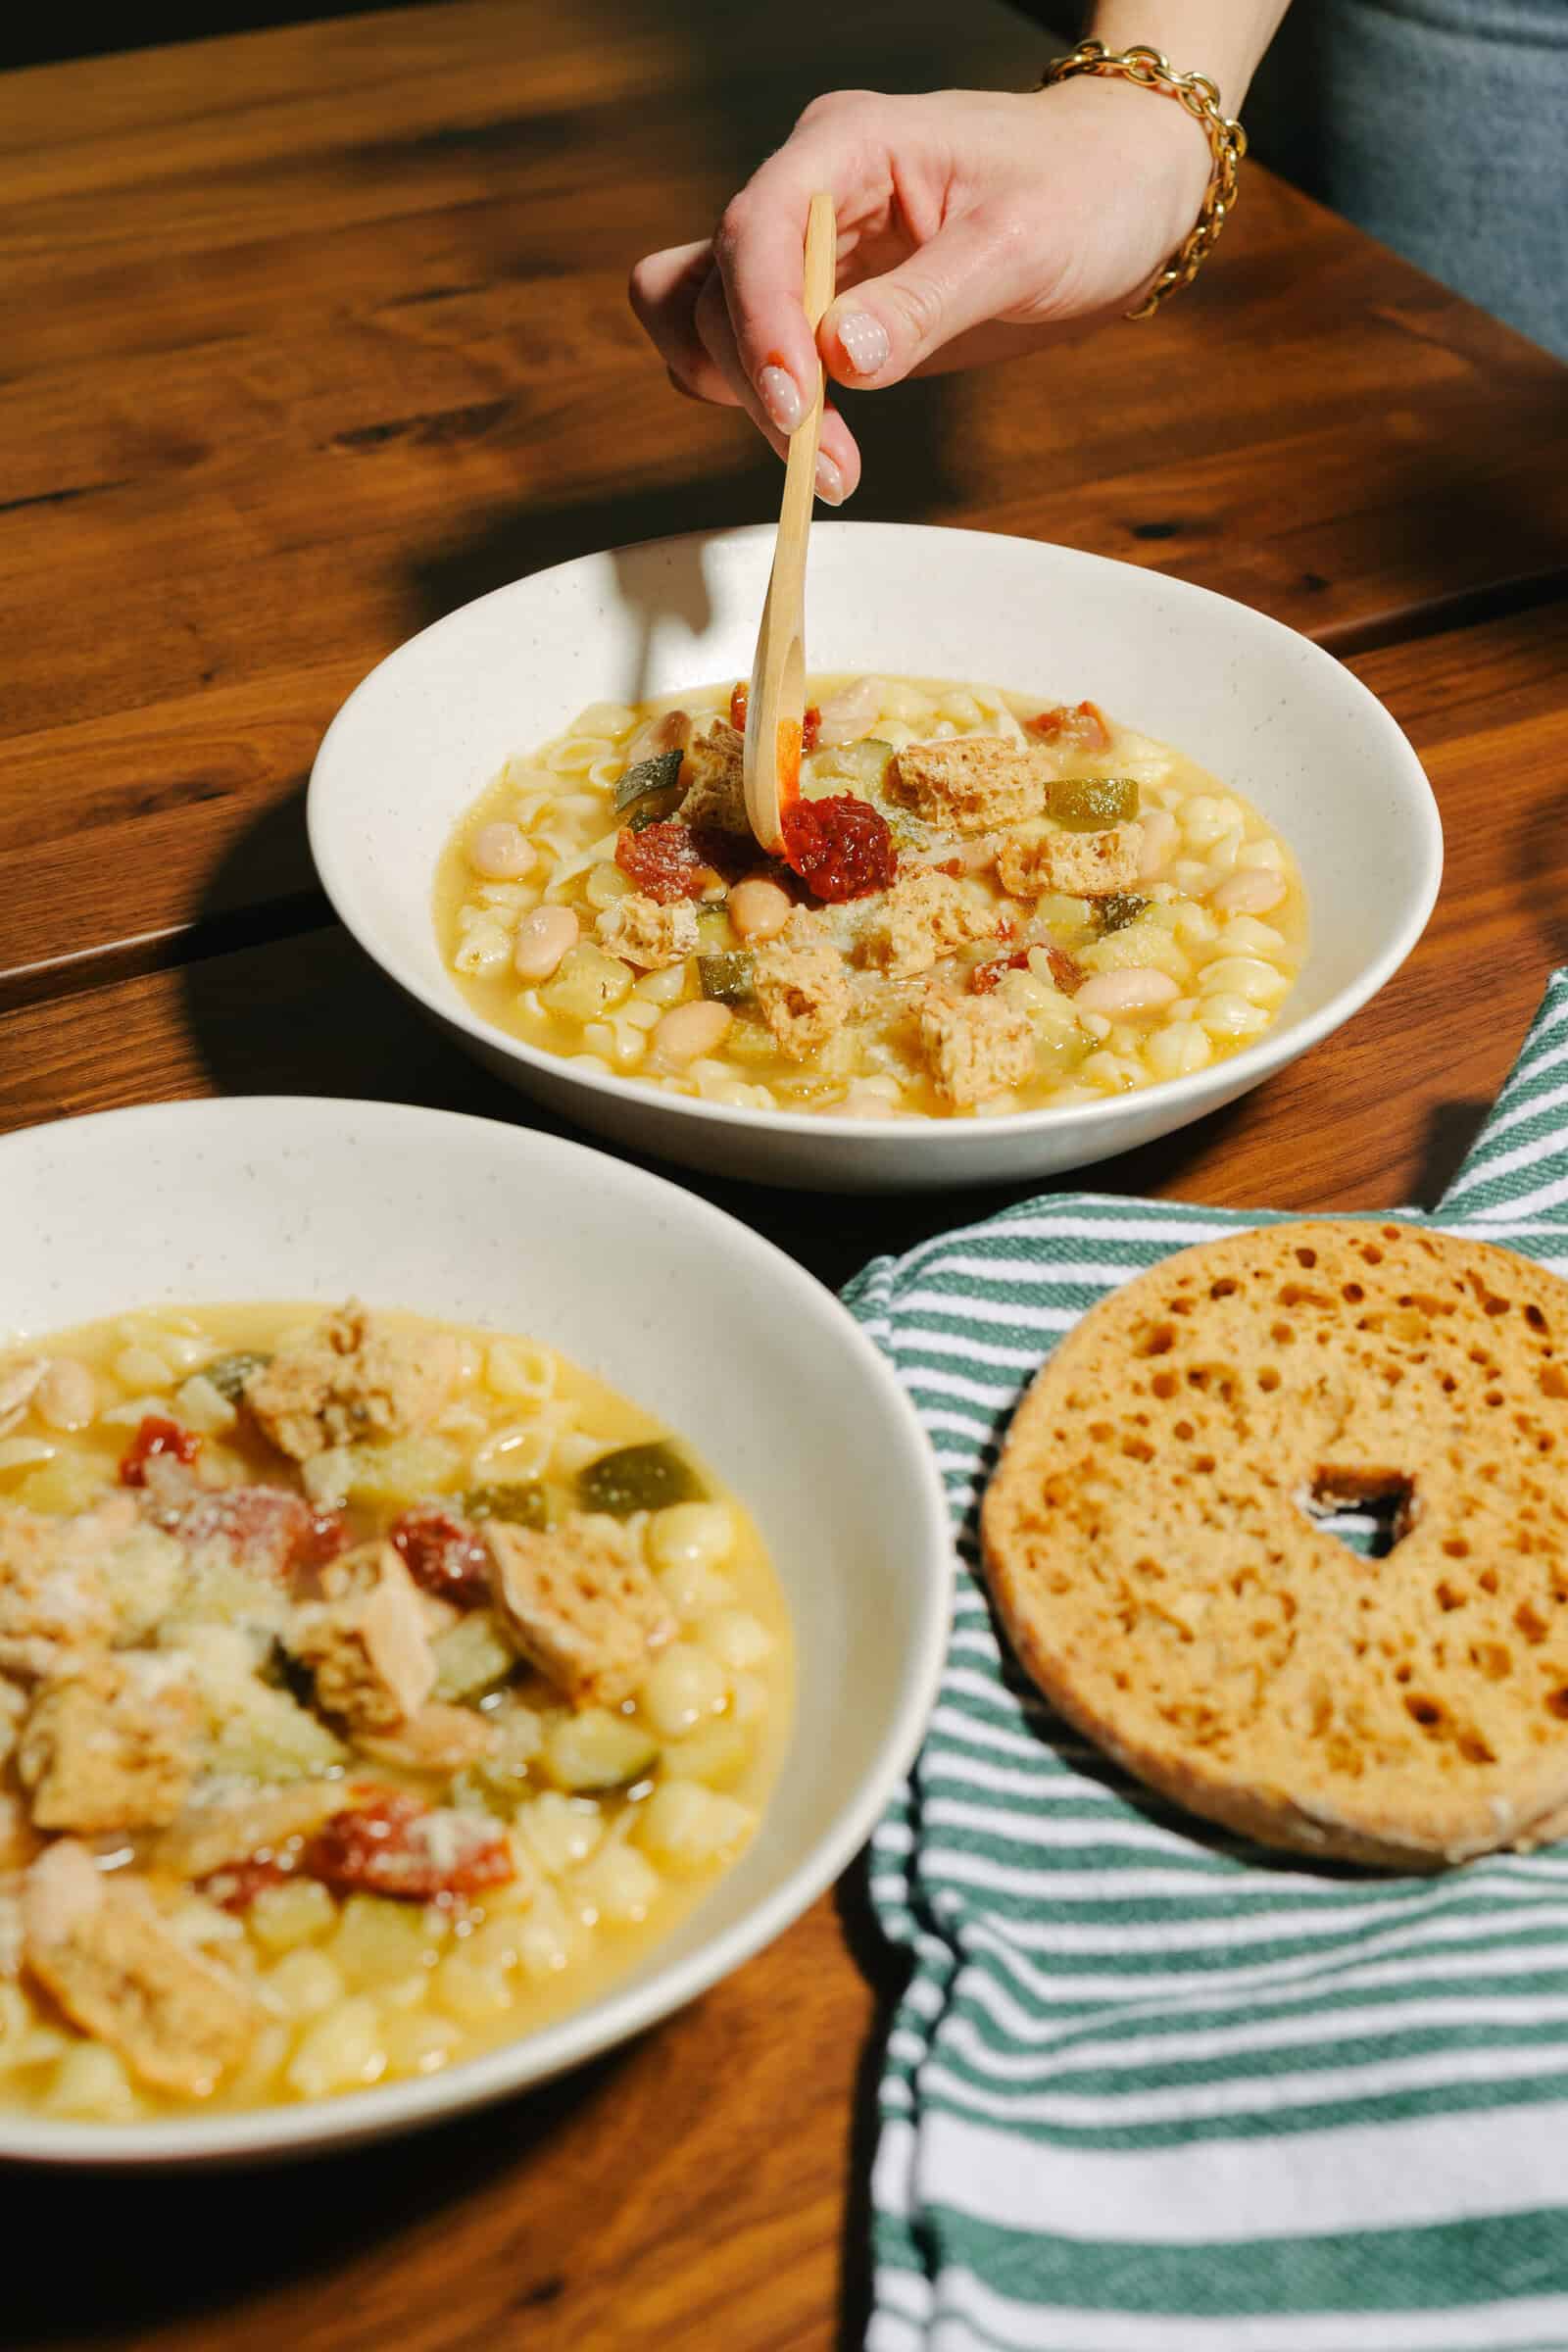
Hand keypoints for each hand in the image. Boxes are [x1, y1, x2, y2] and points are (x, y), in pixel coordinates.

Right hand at [628, 79, 1211, 502]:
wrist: (1121, 193)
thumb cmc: (1084, 191)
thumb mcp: (1021, 245)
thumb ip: (927, 301)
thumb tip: (841, 361)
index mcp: (848, 145)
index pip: (759, 228)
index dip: (759, 324)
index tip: (794, 407)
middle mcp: (809, 191)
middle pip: (717, 286)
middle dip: (760, 384)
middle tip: (826, 467)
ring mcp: (806, 249)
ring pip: (702, 317)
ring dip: (738, 397)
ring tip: (823, 462)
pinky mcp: (816, 304)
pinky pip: (738, 348)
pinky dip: (751, 399)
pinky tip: (814, 437)